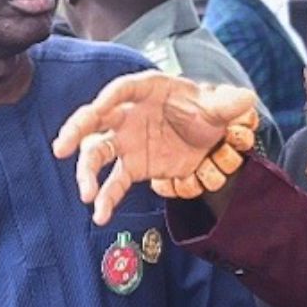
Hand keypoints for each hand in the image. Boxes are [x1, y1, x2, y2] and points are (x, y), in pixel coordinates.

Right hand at [50, 71, 257, 223]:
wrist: (210, 135)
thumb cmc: (208, 108)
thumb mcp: (221, 104)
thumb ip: (229, 103)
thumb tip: (245, 99)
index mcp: (146, 91)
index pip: (121, 90)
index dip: (107, 99)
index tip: (95, 109)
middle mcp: (128, 114)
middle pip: (95, 120)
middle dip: (77, 131)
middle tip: (60, 147)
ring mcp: (127, 141)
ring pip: (98, 154)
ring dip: (88, 173)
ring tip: (87, 195)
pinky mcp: (133, 166)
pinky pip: (115, 182)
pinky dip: (107, 199)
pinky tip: (101, 216)